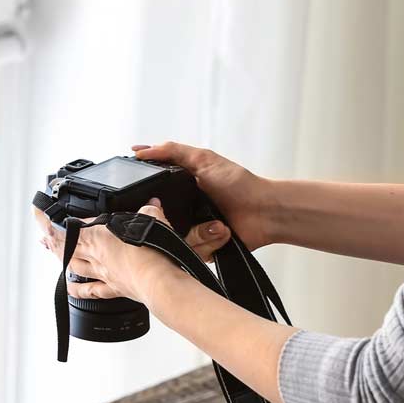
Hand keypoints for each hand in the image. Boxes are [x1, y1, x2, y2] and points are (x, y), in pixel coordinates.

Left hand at [33, 198, 179, 303]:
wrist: (159, 283)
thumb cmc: (152, 253)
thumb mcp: (153, 220)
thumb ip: (150, 210)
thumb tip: (152, 204)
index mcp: (99, 236)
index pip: (70, 225)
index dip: (51, 218)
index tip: (39, 211)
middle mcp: (96, 256)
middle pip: (65, 248)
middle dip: (50, 240)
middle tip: (42, 235)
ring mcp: (103, 274)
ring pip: (73, 266)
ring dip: (60, 259)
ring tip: (52, 253)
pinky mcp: (113, 289)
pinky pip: (89, 291)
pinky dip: (77, 289)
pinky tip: (71, 287)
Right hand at [132, 141, 276, 252]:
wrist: (264, 212)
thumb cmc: (240, 185)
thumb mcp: (203, 159)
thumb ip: (172, 151)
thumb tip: (141, 150)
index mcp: (180, 189)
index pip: (151, 195)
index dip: (145, 198)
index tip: (139, 199)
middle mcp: (183, 211)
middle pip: (156, 220)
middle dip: (168, 218)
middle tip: (193, 208)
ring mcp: (192, 231)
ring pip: (172, 239)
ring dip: (195, 231)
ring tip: (213, 220)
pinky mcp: (201, 248)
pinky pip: (189, 252)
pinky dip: (205, 242)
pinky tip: (218, 231)